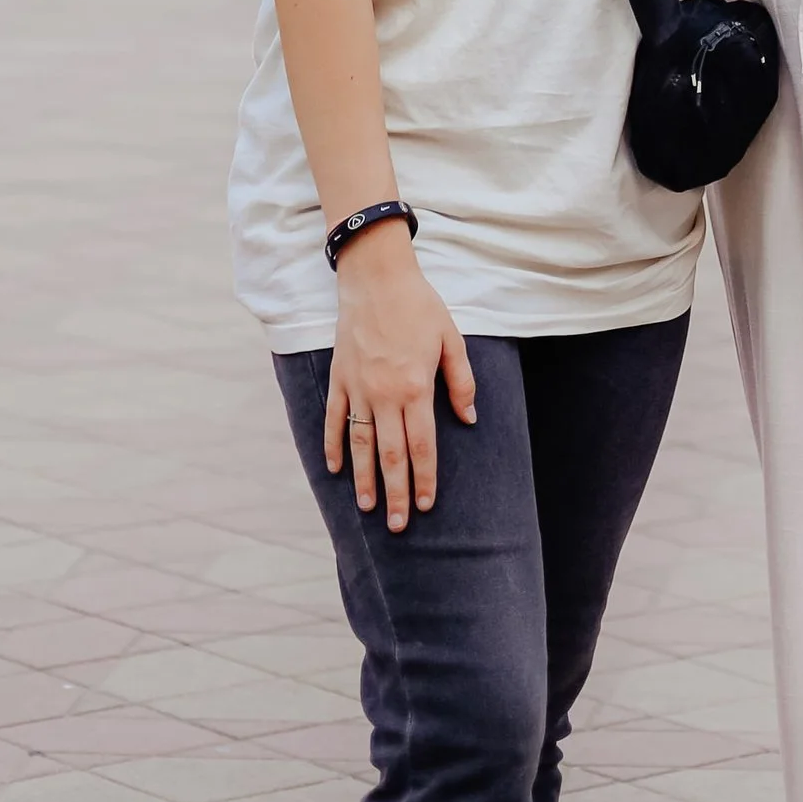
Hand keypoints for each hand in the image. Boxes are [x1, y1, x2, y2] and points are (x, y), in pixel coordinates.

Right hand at [324, 226, 477, 527]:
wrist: (375, 276)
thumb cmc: (418, 304)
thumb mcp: (450, 337)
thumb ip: (461, 380)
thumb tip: (469, 417)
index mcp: (415, 386)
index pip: (421, 445)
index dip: (425, 478)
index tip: (427, 505)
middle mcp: (385, 394)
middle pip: (390, 455)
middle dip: (395, 493)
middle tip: (398, 526)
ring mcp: (358, 388)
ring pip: (361, 444)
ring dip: (364, 479)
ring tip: (367, 507)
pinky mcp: (339, 377)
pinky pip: (333, 419)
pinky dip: (333, 446)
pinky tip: (335, 469)